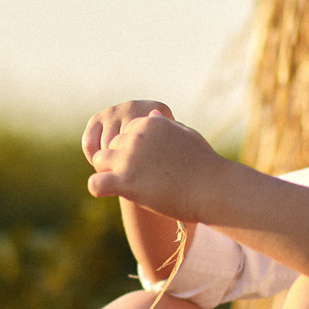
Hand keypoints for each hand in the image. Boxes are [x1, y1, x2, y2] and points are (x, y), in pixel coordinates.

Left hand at [84, 108, 229, 221]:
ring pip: (99, 161)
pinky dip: (98, 188)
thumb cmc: (205, 164)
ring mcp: (129, 158)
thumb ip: (166, 126)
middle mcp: (136, 137)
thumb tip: (151, 116)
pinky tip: (108, 192)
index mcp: (149, 123)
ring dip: (108, 172)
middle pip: (112, 146)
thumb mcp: (187, 135)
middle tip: (138, 178)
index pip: (126, 132)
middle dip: (120, 161)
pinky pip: (95, 183)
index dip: (132, 149)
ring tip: (126, 186)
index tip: (145, 163)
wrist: (212, 188)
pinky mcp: (125, 181)